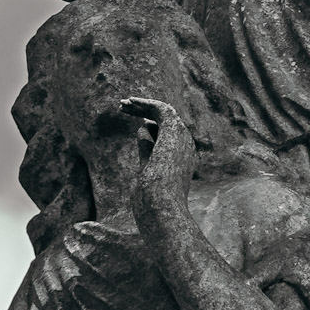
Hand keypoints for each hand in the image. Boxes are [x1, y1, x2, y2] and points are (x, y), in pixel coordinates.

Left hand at [120, 96, 196, 213]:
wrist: (160, 206)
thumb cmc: (153, 201)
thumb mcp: (147, 173)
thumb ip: (146, 151)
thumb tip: (142, 128)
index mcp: (183, 161)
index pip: (168, 137)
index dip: (152, 127)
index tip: (138, 124)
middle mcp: (186, 147)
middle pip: (166, 122)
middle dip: (146, 112)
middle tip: (124, 107)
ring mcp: (183, 138)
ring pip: (164, 112)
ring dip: (142, 106)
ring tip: (122, 104)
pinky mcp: (174, 130)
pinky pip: (161, 109)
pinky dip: (145, 104)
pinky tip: (129, 103)